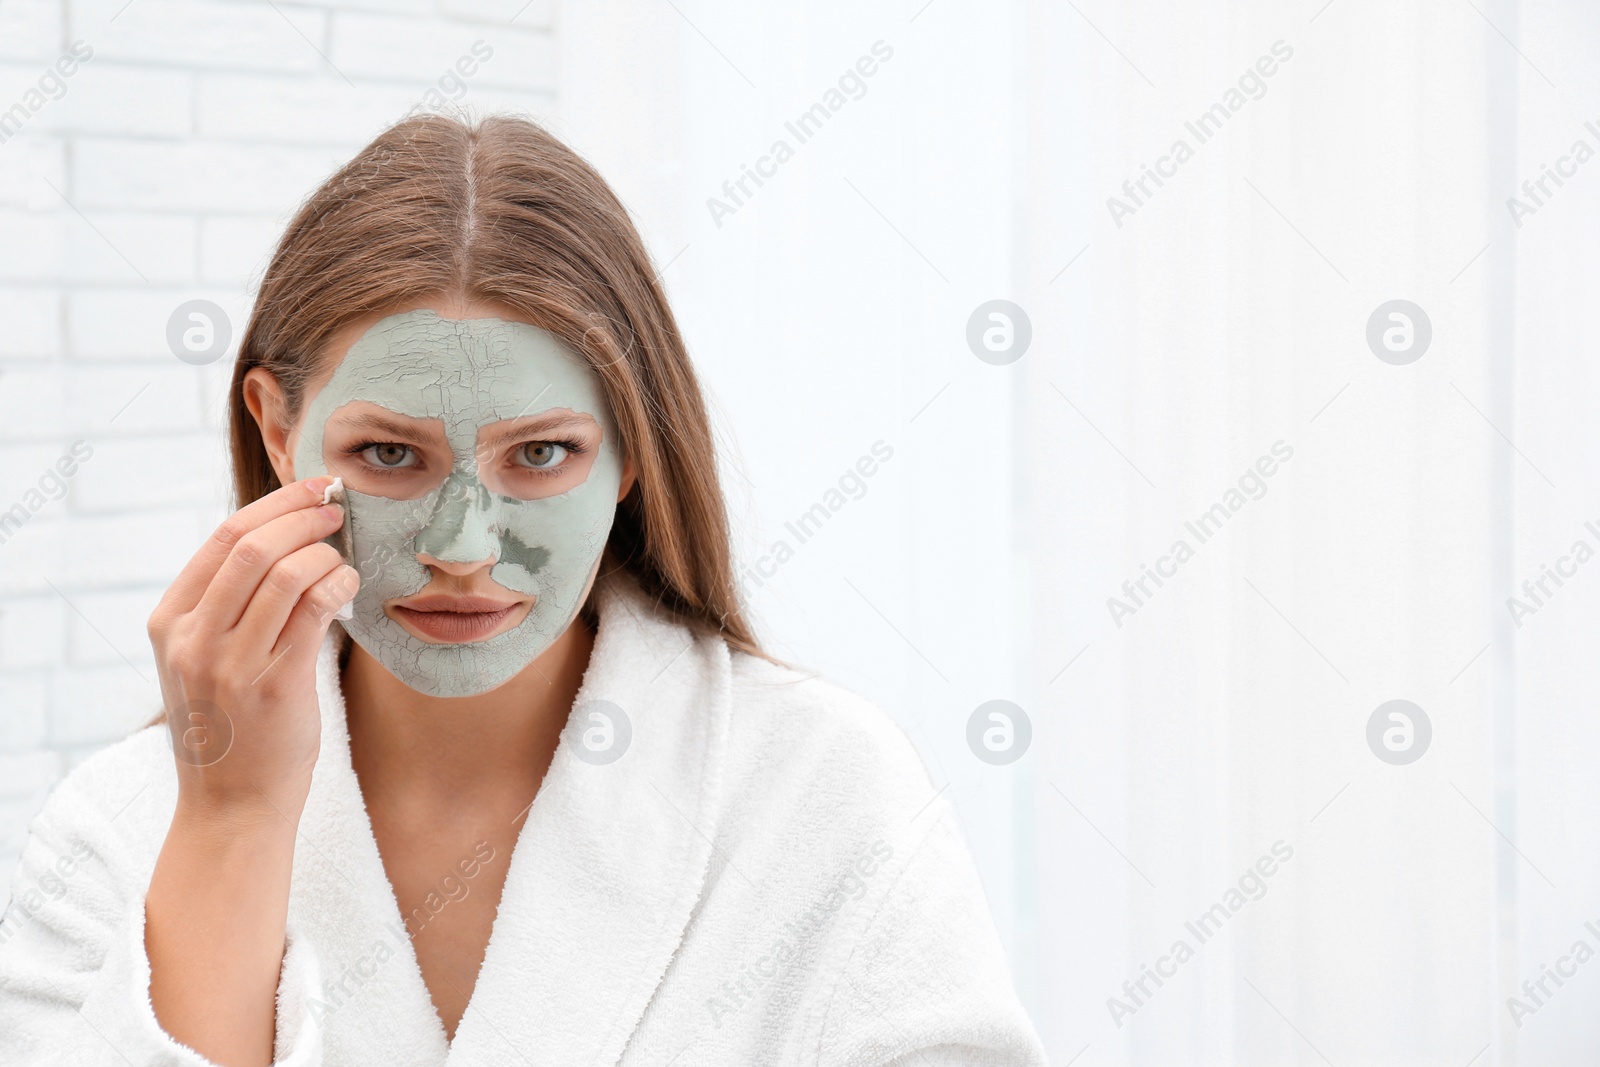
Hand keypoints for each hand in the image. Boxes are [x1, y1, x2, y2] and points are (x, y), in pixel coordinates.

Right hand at [147, 476, 357, 819]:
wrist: (231, 806)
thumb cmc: (231, 727)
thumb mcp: (204, 659)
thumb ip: (226, 606)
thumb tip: (283, 538)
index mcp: (170, 622)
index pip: (222, 538)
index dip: (275, 504)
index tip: (313, 488)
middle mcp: (193, 639)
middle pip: (253, 546)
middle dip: (304, 515)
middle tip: (339, 506)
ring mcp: (231, 663)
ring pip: (286, 573)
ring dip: (326, 551)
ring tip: (345, 552)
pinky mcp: (275, 686)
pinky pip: (314, 610)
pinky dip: (338, 583)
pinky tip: (350, 583)